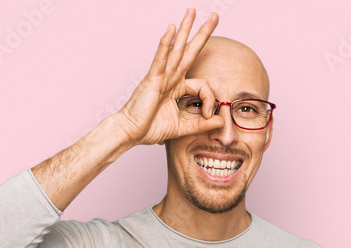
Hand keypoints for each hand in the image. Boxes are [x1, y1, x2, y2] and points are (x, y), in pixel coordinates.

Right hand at [115, 8, 226, 146]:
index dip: (210, 99)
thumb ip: (201, 124)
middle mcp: (170, 78)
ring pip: (176, 48)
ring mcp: (161, 76)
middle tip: (213, 15)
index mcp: (177, 88)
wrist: (130, 132)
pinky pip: (161, 58)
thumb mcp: (182, 127)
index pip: (202, 85)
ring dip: (185, 29)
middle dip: (202, 33)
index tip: (209, 114)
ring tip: (192, 12)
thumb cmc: (150, 128)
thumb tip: (220, 121)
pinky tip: (171, 29)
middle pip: (189, 51)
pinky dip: (165, 43)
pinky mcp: (152, 79)